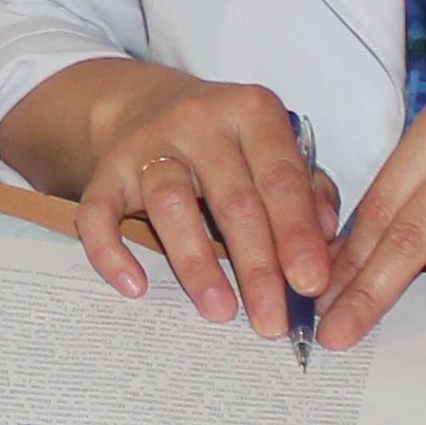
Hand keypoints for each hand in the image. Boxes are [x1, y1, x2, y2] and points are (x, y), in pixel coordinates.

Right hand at [66, 73, 343, 343]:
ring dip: (197, 264)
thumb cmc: (228, 142)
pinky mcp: (106, 169)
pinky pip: (100, 213)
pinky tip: (135, 288)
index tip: (310, 285)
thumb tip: (326, 239)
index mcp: (252, 112)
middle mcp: (200, 120)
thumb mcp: (274, 149)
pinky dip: (112, 252)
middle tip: (272, 320)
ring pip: (171, 205)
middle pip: (233, 199)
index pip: (281, 179)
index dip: (298, 234)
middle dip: (257, 266)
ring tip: (219, 311)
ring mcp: (148, 143)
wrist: (147, 105)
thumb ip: (308, 189)